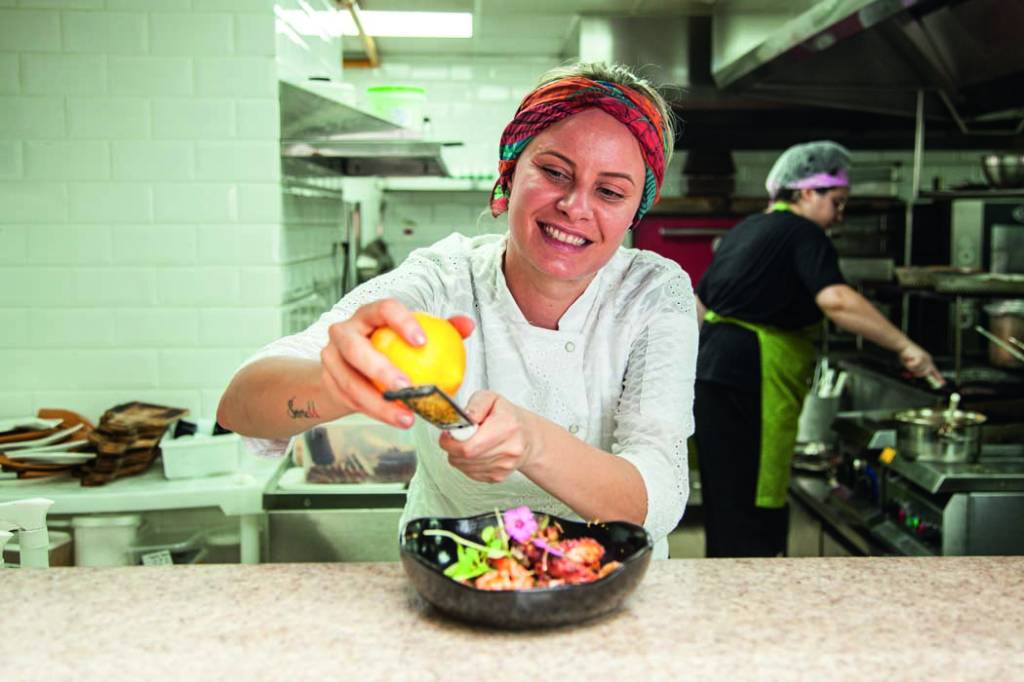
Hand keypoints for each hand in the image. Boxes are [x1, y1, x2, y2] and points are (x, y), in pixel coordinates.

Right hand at [319, 298, 474, 428]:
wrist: (348, 367)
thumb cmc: (388, 347)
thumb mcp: (411, 335)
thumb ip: (442, 329)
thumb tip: (467, 324)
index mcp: (369, 314)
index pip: (383, 309)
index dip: (401, 322)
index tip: (423, 342)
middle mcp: (344, 331)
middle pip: (355, 347)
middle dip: (380, 368)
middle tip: (407, 387)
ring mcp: (331, 357)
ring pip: (350, 381)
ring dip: (378, 402)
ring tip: (406, 416)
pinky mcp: (328, 382)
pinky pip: (351, 400)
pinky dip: (374, 412)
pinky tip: (396, 419)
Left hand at [438, 390, 539, 482]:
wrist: (528, 437)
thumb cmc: (508, 417)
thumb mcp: (492, 399)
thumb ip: (475, 405)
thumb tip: (465, 418)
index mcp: (507, 426)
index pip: (469, 445)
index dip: (452, 441)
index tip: (448, 434)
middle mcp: (509, 449)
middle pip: (465, 457)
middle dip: (452, 448)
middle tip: (455, 437)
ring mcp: (504, 466)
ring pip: (465, 467)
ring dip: (458, 456)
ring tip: (468, 442)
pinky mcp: (499, 476)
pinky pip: (471, 474)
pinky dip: (466, 464)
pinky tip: (475, 452)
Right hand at [898, 341, 944, 386]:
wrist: (903, 346)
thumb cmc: (906, 354)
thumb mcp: (912, 364)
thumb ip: (916, 370)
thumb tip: (917, 375)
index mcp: (927, 361)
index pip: (935, 370)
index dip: (938, 377)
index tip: (942, 383)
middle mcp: (928, 360)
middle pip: (927, 372)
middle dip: (919, 374)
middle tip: (913, 373)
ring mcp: (925, 358)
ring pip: (920, 370)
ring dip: (912, 368)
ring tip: (908, 362)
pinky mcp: (921, 357)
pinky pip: (915, 366)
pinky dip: (910, 365)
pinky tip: (908, 360)